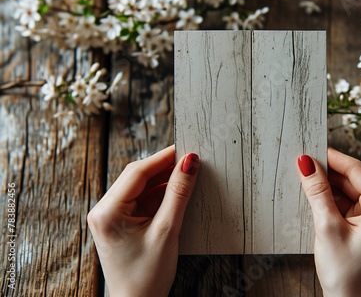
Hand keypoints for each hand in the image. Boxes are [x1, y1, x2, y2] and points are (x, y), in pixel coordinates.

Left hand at [87, 145, 198, 296]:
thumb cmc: (147, 276)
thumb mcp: (167, 231)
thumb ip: (178, 193)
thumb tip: (190, 162)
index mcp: (107, 212)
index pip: (137, 173)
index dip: (163, 158)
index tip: (187, 149)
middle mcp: (105, 211)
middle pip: (138, 177)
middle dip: (165, 168)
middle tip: (191, 160)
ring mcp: (113, 217)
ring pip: (142, 187)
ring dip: (164, 181)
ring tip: (189, 176)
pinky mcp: (123, 223)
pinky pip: (143, 200)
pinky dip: (161, 195)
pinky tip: (179, 192)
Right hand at [297, 147, 360, 296]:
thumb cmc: (347, 274)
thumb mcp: (327, 227)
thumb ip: (317, 192)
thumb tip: (306, 163)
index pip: (357, 171)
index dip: (331, 158)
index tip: (310, 148)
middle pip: (354, 180)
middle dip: (328, 173)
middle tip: (302, 164)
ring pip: (350, 192)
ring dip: (329, 188)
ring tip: (305, 181)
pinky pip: (350, 205)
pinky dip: (333, 201)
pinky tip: (315, 197)